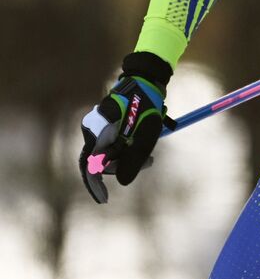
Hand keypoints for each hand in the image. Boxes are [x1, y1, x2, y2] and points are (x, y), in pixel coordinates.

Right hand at [80, 52, 174, 203]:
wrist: (147, 79)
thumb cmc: (147, 106)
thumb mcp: (145, 136)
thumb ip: (134, 160)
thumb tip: (123, 183)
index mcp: (98, 134)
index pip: (89, 167)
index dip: (95, 186)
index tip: (105, 199)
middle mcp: (93, 130)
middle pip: (103, 160)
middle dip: (124, 165)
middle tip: (150, 161)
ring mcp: (98, 126)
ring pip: (110, 151)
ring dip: (128, 154)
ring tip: (151, 150)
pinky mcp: (106, 123)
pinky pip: (113, 141)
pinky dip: (127, 145)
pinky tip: (143, 139)